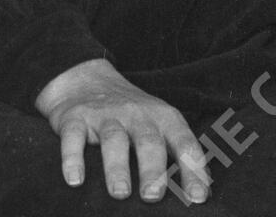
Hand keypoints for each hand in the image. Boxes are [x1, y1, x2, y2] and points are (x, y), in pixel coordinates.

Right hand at [34, 57, 210, 203]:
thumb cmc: (130, 113)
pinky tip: (74, 180)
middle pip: (147, 140)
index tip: (198, 198)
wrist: (84, 78)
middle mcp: (135, 114)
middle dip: (152, 169)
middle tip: (153, 196)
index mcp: (162, 117)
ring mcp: (104, 115)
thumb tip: (202, 191)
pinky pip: (74, 137)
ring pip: (113, 139)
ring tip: (120, 193)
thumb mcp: (157, 122)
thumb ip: (177, 151)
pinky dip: (73, 159)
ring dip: (117, 167)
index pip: (182, 142)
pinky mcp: (75, 118)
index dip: (192, 168)